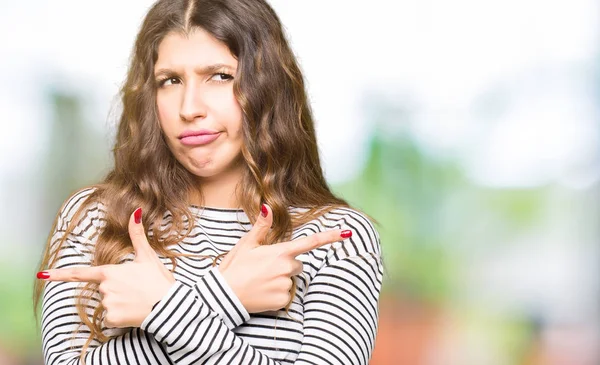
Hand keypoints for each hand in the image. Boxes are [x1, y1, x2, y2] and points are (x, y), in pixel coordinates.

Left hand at [38, 208, 175, 327]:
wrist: (169, 306)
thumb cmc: (158, 280)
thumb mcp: (147, 257)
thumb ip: (137, 235)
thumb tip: (135, 211)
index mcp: (110, 272)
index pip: (81, 273)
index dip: (60, 274)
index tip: (42, 275)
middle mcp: (105, 287)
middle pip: (104, 289)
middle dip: (117, 290)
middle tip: (137, 289)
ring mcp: (108, 303)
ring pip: (108, 304)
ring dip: (120, 303)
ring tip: (138, 300)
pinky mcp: (112, 318)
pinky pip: (111, 318)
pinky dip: (122, 316)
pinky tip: (134, 312)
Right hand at [219, 204, 351, 312]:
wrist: (224, 295)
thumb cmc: (234, 267)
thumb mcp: (246, 244)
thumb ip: (261, 226)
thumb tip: (268, 207)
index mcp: (280, 252)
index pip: (310, 242)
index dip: (330, 237)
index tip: (346, 233)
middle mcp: (287, 268)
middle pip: (297, 264)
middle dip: (285, 265)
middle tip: (264, 268)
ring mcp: (286, 285)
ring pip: (291, 280)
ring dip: (280, 280)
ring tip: (261, 281)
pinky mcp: (283, 300)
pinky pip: (286, 295)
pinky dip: (277, 294)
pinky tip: (263, 292)